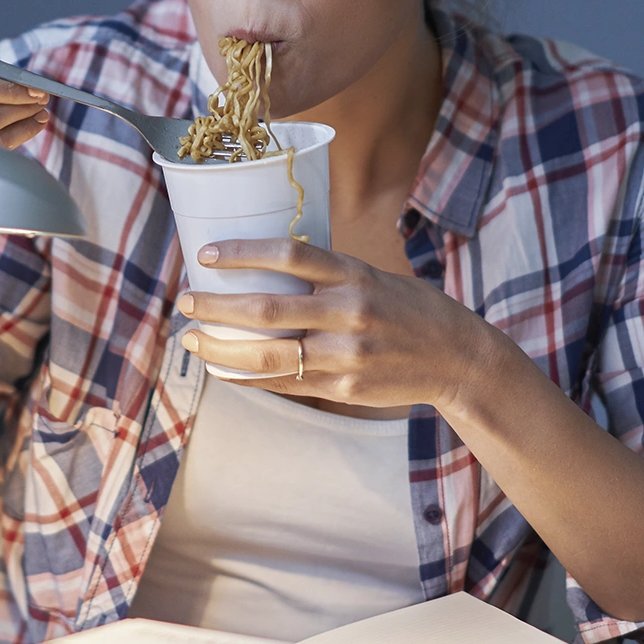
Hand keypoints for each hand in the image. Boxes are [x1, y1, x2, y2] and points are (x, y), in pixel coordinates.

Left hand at [176, 239, 514, 413]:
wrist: (457, 359)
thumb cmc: (409, 310)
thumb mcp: (374, 278)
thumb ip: (327, 277)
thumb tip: (264, 267)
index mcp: (356, 276)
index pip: (290, 255)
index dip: (243, 253)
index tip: (206, 253)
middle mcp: (349, 314)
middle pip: (267, 310)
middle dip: (216, 306)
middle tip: (186, 301)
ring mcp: (346, 357)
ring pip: (267, 356)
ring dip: (220, 350)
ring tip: (192, 340)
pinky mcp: (344, 390)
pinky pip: (284, 384)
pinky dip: (245, 378)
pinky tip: (221, 370)